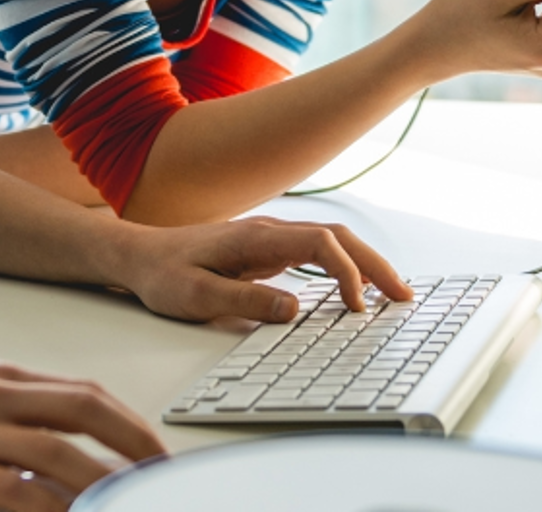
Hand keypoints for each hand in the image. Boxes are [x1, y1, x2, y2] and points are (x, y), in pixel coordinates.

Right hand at [0, 362, 163, 511]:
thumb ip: (15, 426)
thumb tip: (74, 461)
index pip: (83, 391)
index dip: (129, 422)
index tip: (156, 453)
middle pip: (84, 408)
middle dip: (134, 443)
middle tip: (164, 476)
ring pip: (62, 453)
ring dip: (108, 481)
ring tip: (136, 502)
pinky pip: (23, 493)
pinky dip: (59, 506)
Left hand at [115, 216, 413, 323]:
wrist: (137, 256)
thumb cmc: (162, 274)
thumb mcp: (195, 295)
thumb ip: (244, 301)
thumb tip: (294, 309)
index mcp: (254, 237)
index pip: (318, 243)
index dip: (345, 272)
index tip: (357, 306)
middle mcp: (267, 231)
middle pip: (336, 236)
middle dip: (374, 264)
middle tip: (403, 297)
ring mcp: (269, 239)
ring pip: (331, 240)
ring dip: (364, 263)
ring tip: (394, 293)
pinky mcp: (266, 250)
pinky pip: (317, 252)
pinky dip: (345, 266)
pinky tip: (357, 287)